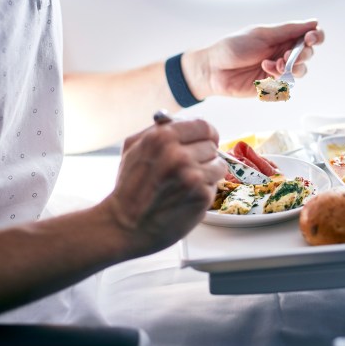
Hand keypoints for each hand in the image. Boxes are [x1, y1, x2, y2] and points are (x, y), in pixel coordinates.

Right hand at [100, 118, 225, 257]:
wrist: (125, 225)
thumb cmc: (129, 188)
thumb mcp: (133, 148)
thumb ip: (157, 130)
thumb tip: (181, 120)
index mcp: (162, 136)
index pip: (203, 125)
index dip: (206, 134)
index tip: (205, 140)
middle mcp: (179, 154)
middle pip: (212, 145)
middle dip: (203, 155)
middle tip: (188, 167)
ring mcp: (192, 175)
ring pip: (218, 164)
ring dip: (207, 173)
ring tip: (187, 182)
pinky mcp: (201, 195)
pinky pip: (215, 185)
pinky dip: (204, 190)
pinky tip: (186, 196)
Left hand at [183, 20, 324, 99]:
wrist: (213, 69)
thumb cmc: (233, 48)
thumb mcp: (261, 34)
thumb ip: (288, 30)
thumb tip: (314, 22)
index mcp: (282, 37)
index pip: (309, 36)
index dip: (316, 37)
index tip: (311, 38)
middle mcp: (282, 53)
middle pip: (308, 54)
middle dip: (303, 54)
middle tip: (287, 54)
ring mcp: (277, 71)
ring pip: (300, 71)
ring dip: (292, 67)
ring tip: (275, 64)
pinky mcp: (271, 86)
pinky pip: (286, 85)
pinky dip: (279, 78)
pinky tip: (265, 71)